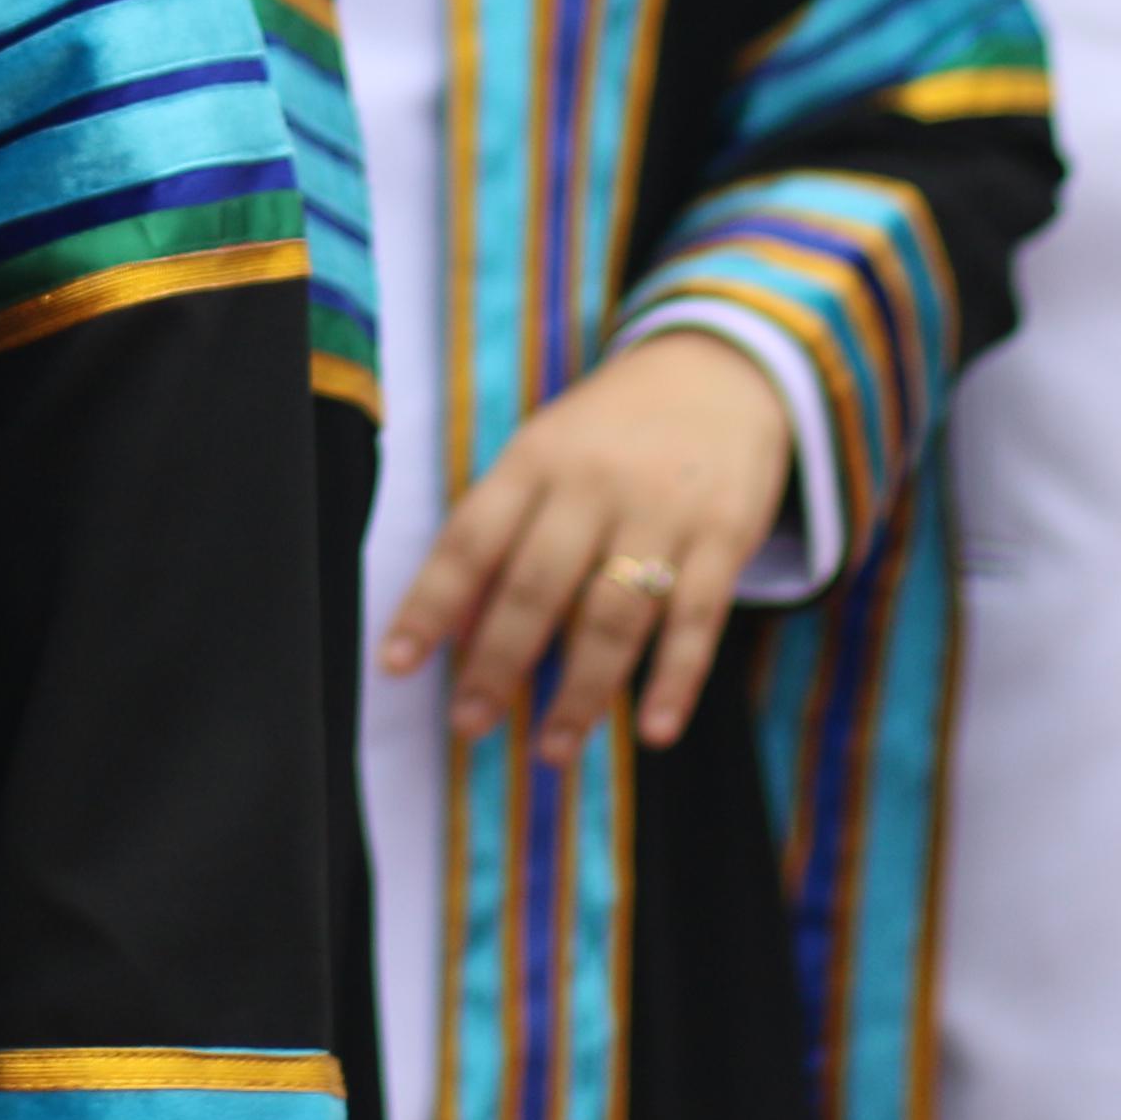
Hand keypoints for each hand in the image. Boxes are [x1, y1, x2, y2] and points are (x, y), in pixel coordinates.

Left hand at [377, 328, 788, 760]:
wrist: (721, 370)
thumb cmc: (611, 430)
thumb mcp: (547, 450)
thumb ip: (505, 526)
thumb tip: (456, 624)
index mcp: (535, 459)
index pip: (469, 540)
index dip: (429, 605)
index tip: (396, 664)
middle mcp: (593, 483)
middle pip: (536, 586)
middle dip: (497, 663)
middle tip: (469, 723)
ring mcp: (662, 510)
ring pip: (613, 614)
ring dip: (580, 691)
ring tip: (552, 749)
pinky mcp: (724, 535)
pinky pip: (697, 619)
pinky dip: (676, 680)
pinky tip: (653, 729)